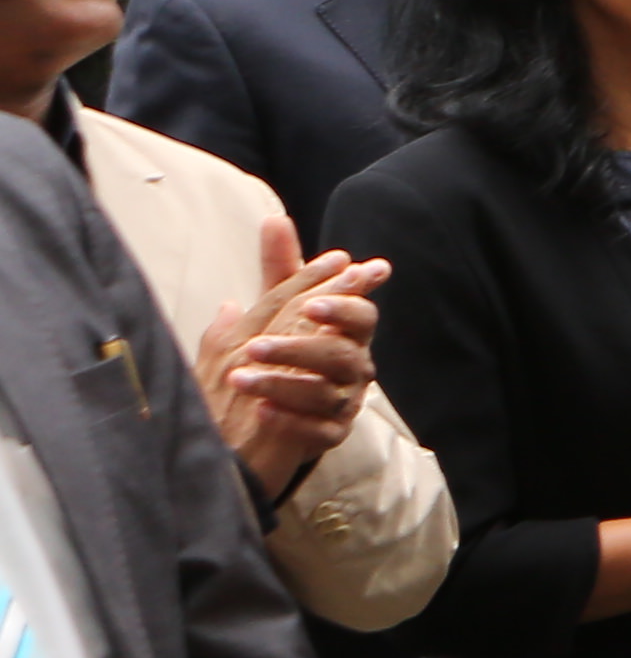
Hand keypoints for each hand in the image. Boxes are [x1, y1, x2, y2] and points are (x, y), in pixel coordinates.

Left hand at [196, 242, 385, 494]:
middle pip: (344, 357)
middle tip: (256, 345)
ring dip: (283, 384)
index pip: (362, 318)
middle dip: (300, 349)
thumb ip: (280, 271)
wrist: (255, 416)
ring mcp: (343, 405)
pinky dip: (291, 421)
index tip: (312, 305)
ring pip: (329, 394)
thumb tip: (275, 220)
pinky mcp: (328, 437)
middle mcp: (351, 370)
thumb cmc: (275, 355)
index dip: (344, 309)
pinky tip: (260, 409)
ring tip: (239, 377)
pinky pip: (321, 432)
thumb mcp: (272, 311)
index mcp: (345, 336)